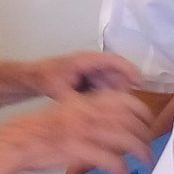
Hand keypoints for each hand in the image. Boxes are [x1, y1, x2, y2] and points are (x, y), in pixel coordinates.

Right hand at [0, 90, 152, 173]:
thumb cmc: (40, 130)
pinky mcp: (79, 151)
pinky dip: (121, 169)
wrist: (17, 142)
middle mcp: (89, 112)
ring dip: (141, 153)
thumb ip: (91, 115)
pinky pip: (110, 160)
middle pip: (131, 120)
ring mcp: (84, 131)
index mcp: (86, 101)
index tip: (148, 125)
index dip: (143, 113)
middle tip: (150, 149)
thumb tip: (115, 125)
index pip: (126, 100)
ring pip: (126, 139)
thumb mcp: (68, 112)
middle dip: (146, 136)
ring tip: (147, 163)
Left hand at [24, 51, 140, 99]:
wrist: (34, 77)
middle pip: (117, 73)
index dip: (129, 70)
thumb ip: (76, 102)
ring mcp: (92, 70)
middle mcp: (92, 63)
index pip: (114, 60)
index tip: (139, 82)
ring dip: (114, 95)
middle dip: (122, 89)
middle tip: (121, 105)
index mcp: (86, 60)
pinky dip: (106, 96)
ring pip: (112, 82)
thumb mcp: (60, 92)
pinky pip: (105, 87)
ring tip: (108, 108)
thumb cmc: (46, 78)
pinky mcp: (91, 78)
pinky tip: (99, 107)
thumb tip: (90, 112)